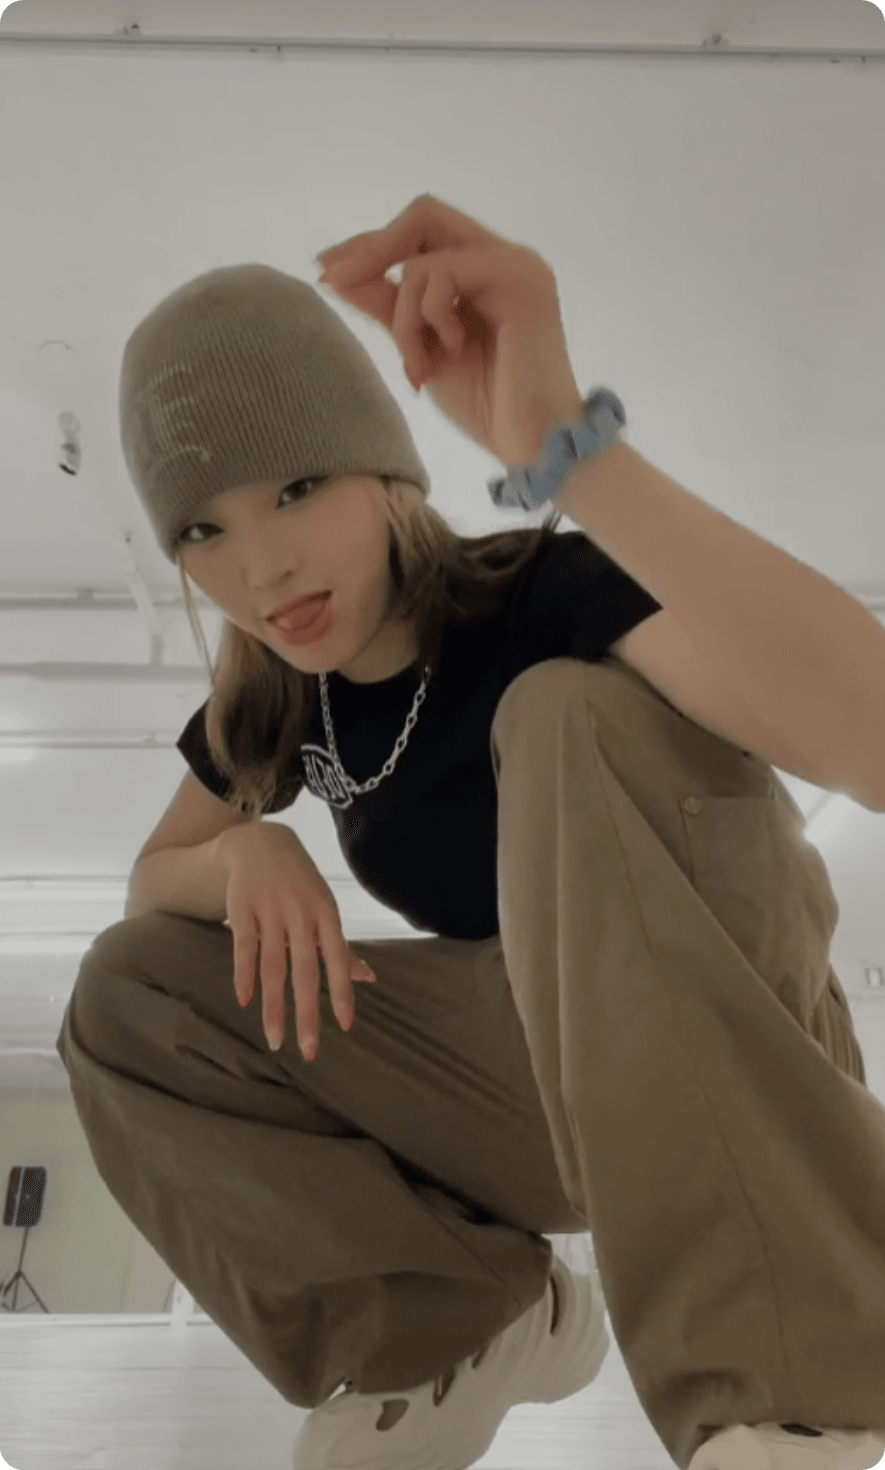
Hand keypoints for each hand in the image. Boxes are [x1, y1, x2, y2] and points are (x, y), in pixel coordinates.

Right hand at [218, 823, 376, 1059]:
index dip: (341, 992)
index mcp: (326, 915)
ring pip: (273, 966)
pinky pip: (243, 946)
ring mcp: (270, 910)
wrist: (261, 843)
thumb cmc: (300, 885)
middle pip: (304, 970)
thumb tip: (368, 977)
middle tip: (309, 1052)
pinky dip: (244, 974)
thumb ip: (341, 947)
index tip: (345, 1026)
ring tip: (274, 1039)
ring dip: (274, 1007)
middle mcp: (300, 914)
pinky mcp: (242, 908)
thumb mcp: (324, 910)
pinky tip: (245, 1000)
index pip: (338, 959)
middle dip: (306, 1014)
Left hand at [315, 193, 584, 468]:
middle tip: (333, 278)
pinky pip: (443, 273)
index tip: (325, 269)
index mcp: (485, 271)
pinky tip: (449, 353)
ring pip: (423, 257)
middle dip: (371, 249)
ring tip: (420, 365)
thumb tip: (336, 272)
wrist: (531, 446)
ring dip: (404, 316)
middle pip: (423, 215)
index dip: (370, 244)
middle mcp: (504, 258)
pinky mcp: (521, 281)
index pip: (421, 232)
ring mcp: (516, 266)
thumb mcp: (421, 348)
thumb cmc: (487, 406)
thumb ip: (388, 307)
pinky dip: (428, 317)